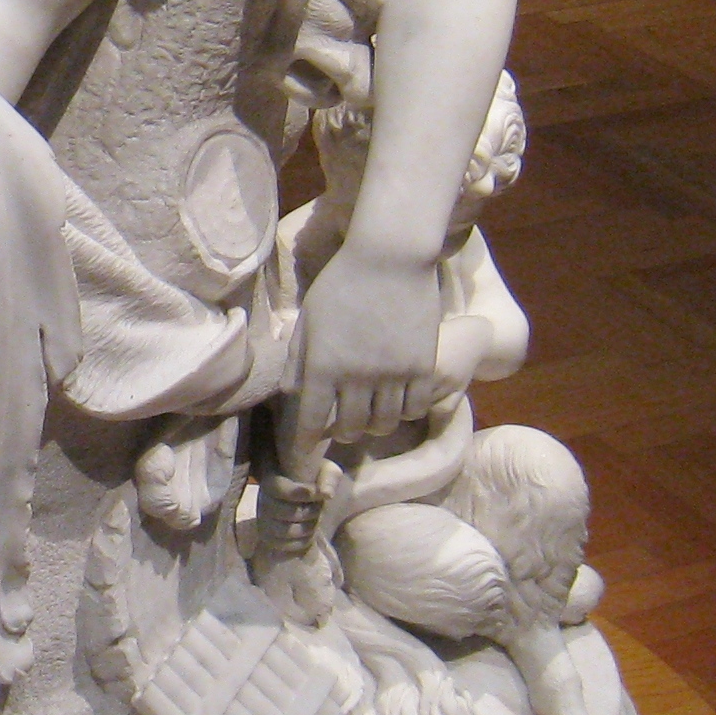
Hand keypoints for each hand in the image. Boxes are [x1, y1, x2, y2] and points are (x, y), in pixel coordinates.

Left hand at [292, 244, 441, 451]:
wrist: (391, 256)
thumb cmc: (342, 282)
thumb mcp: (310, 318)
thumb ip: (298, 359)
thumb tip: (292, 394)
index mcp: (324, 365)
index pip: (312, 422)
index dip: (306, 445)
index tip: (304, 458)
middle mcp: (358, 376)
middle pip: (350, 428)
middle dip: (343, 431)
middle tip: (343, 422)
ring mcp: (394, 373)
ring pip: (384, 424)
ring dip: (373, 423)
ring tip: (370, 411)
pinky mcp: (423, 366)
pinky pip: (414, 409)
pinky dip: (403, 411)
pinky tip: (397, 401)